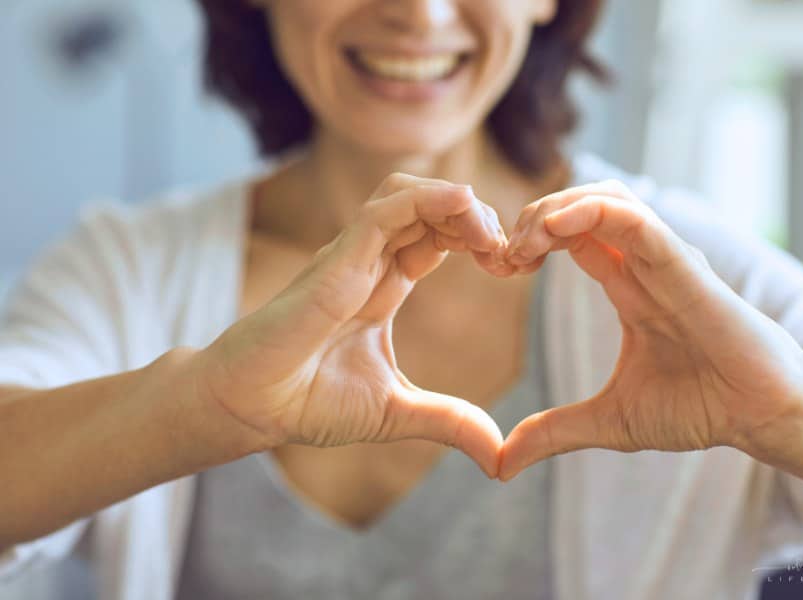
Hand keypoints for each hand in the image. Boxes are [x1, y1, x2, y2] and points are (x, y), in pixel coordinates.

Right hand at [199, 174, 508, 476]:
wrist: (251, 408)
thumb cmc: (307, 402)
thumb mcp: (397, 412)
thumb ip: (449, 421)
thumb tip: (498, 455)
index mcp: (384, 286)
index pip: (438, 237)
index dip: (477, 239)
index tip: (512, 267)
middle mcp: (370, 262)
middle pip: (430, 207)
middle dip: (477, 217)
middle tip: (509, 253)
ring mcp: (351, 256)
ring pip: (408, 194)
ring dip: (456, 202)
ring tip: (489, 235)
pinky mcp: (336, 260)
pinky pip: (385, 210)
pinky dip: (427, 199)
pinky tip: (463, 207)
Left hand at [499, 180, 802, 479]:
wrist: (760, 418)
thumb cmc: (700, 408)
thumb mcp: (609, 422)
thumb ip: (554, 432)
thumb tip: (501, 465)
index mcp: (627, 287)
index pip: (570, 237)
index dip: (528, 242)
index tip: (497, 267)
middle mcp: (643, 265)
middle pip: (581, 206)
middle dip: (532, 217)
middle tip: (501, 254)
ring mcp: (664, 260)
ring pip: (606, 199)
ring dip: (555, 208)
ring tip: (523, 242)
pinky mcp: (684, 267)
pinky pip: (636, 221)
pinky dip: (591, 212)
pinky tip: (554, 228)